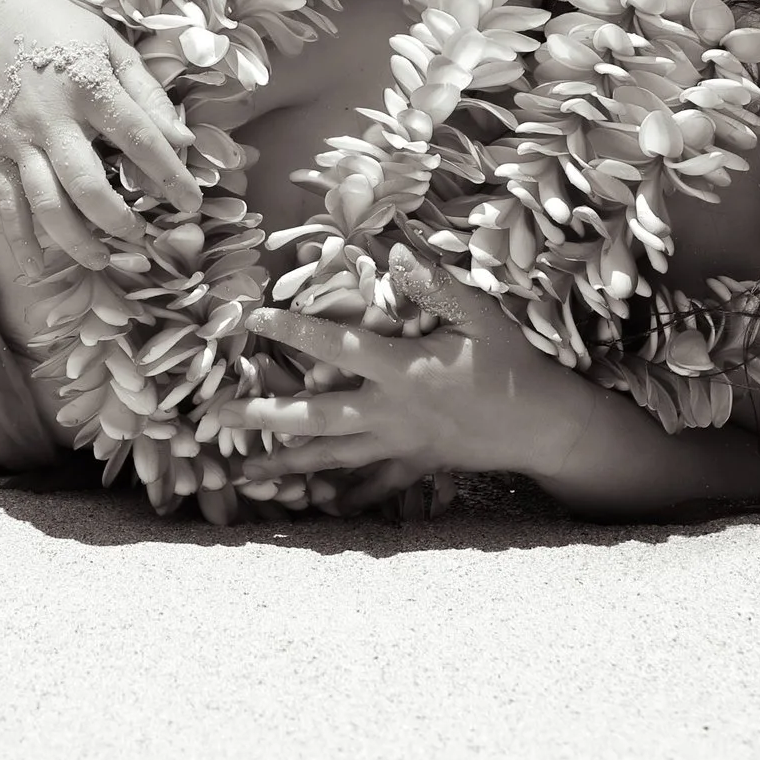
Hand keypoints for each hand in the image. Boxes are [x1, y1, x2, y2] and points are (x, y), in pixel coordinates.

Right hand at [0, 0, 203, 271]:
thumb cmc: (65, 30)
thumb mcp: (114, 49)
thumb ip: (148, 95)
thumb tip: (183, 139)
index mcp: (90, 86)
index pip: (137, 137)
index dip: (167, 173)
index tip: (191, 201)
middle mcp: (53, 117)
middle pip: (85, 182)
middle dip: (116, 219)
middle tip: (142, 237)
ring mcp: (20, 138)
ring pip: (45, 201)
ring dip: (74, 238)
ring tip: (102, 258)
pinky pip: (8, 203)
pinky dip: (22, 240)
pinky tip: (37, 269)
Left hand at [214, 244, 602, 511]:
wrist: (542, 425)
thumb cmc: (510, 364)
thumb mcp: (479, 316)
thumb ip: (435, 286)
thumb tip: (396, 253)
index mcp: (402, 370)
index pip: (336, 344)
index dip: (293, 329)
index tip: (253, 318)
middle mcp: (391, 412)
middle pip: (316, 417)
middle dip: (264, 417)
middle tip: (218, 418)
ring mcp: (399, 444)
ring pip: (332, 457)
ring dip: (286, 462)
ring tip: (242, 471)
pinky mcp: (413, 465)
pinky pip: (370, 486)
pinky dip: (341, 496)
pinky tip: (312, 506)